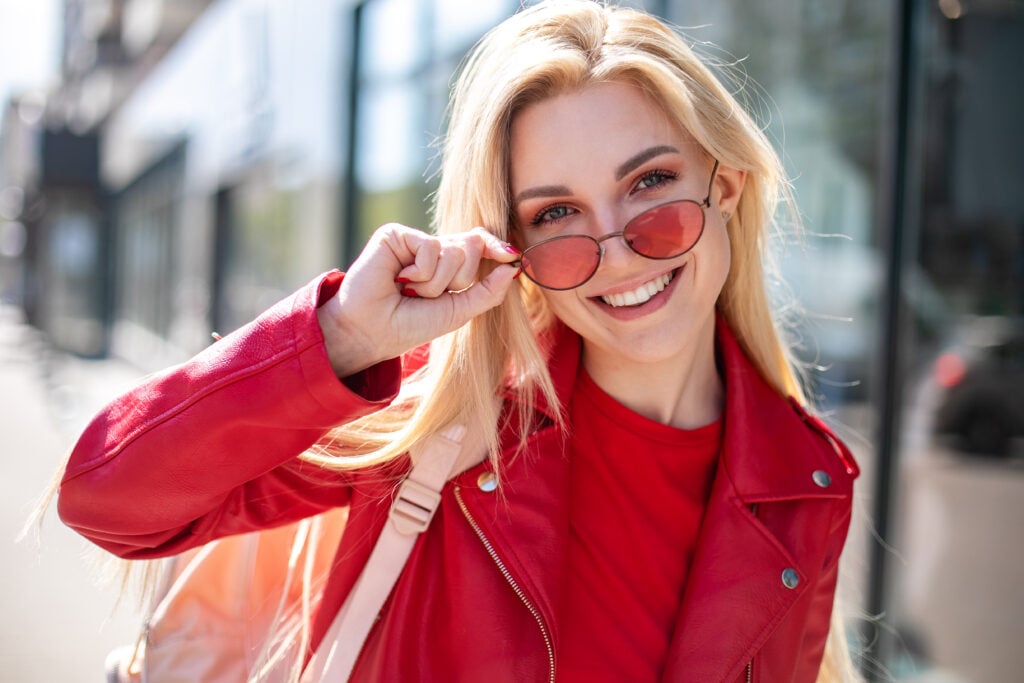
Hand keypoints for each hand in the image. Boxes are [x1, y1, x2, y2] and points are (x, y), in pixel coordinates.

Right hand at [317, 223, 521, 377]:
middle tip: (429, 295)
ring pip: (454, 250)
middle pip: (472, 246)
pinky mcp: (396, 235)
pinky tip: (399, 279)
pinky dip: (421, 272)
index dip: (496, 247)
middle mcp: (433, 249)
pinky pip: (431, 247)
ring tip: (411, 291)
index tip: (512, 257)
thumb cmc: (410, 324)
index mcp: (448, 264)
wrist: (371, 332)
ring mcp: (415, 240)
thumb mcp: (459, 312)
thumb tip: (514, 265)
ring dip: (436, 283)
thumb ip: (489, 291)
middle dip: (459, 279)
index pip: (480, 244)